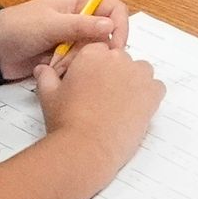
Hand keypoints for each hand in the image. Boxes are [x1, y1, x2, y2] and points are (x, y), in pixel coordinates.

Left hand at [0, 0, 131, 80]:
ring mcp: (74, 37)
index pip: (114, 8)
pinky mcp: (66, 55)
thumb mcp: (51, 25)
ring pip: (94, 52)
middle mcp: (81, 17)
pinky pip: (81, 64)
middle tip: (74, 57)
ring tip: (56, 64)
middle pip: (106, 34)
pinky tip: (54, 69)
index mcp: (80, 0)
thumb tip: (110, 27)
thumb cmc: (20, 29)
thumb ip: (81, 26)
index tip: (115, 47)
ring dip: (77, 61)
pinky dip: (70, 69)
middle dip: (92, 49)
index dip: (120, 26)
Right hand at [32, 37, 163, 194]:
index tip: (90, 84)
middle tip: (103, 99)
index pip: (99, 51)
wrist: (87, 147)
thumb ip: (46, 77)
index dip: (95, 68)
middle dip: (114, 75)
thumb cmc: (66, 120)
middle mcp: (118, 59)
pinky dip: (149, 97)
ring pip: (141, 71)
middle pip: (121, 60)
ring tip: (120, 105)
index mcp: (92, 54)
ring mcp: (138, 74)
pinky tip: (135, 111)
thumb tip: (41, 68)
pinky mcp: (152, 93)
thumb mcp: (48, 96)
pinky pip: (156, 88)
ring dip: (133, 82)